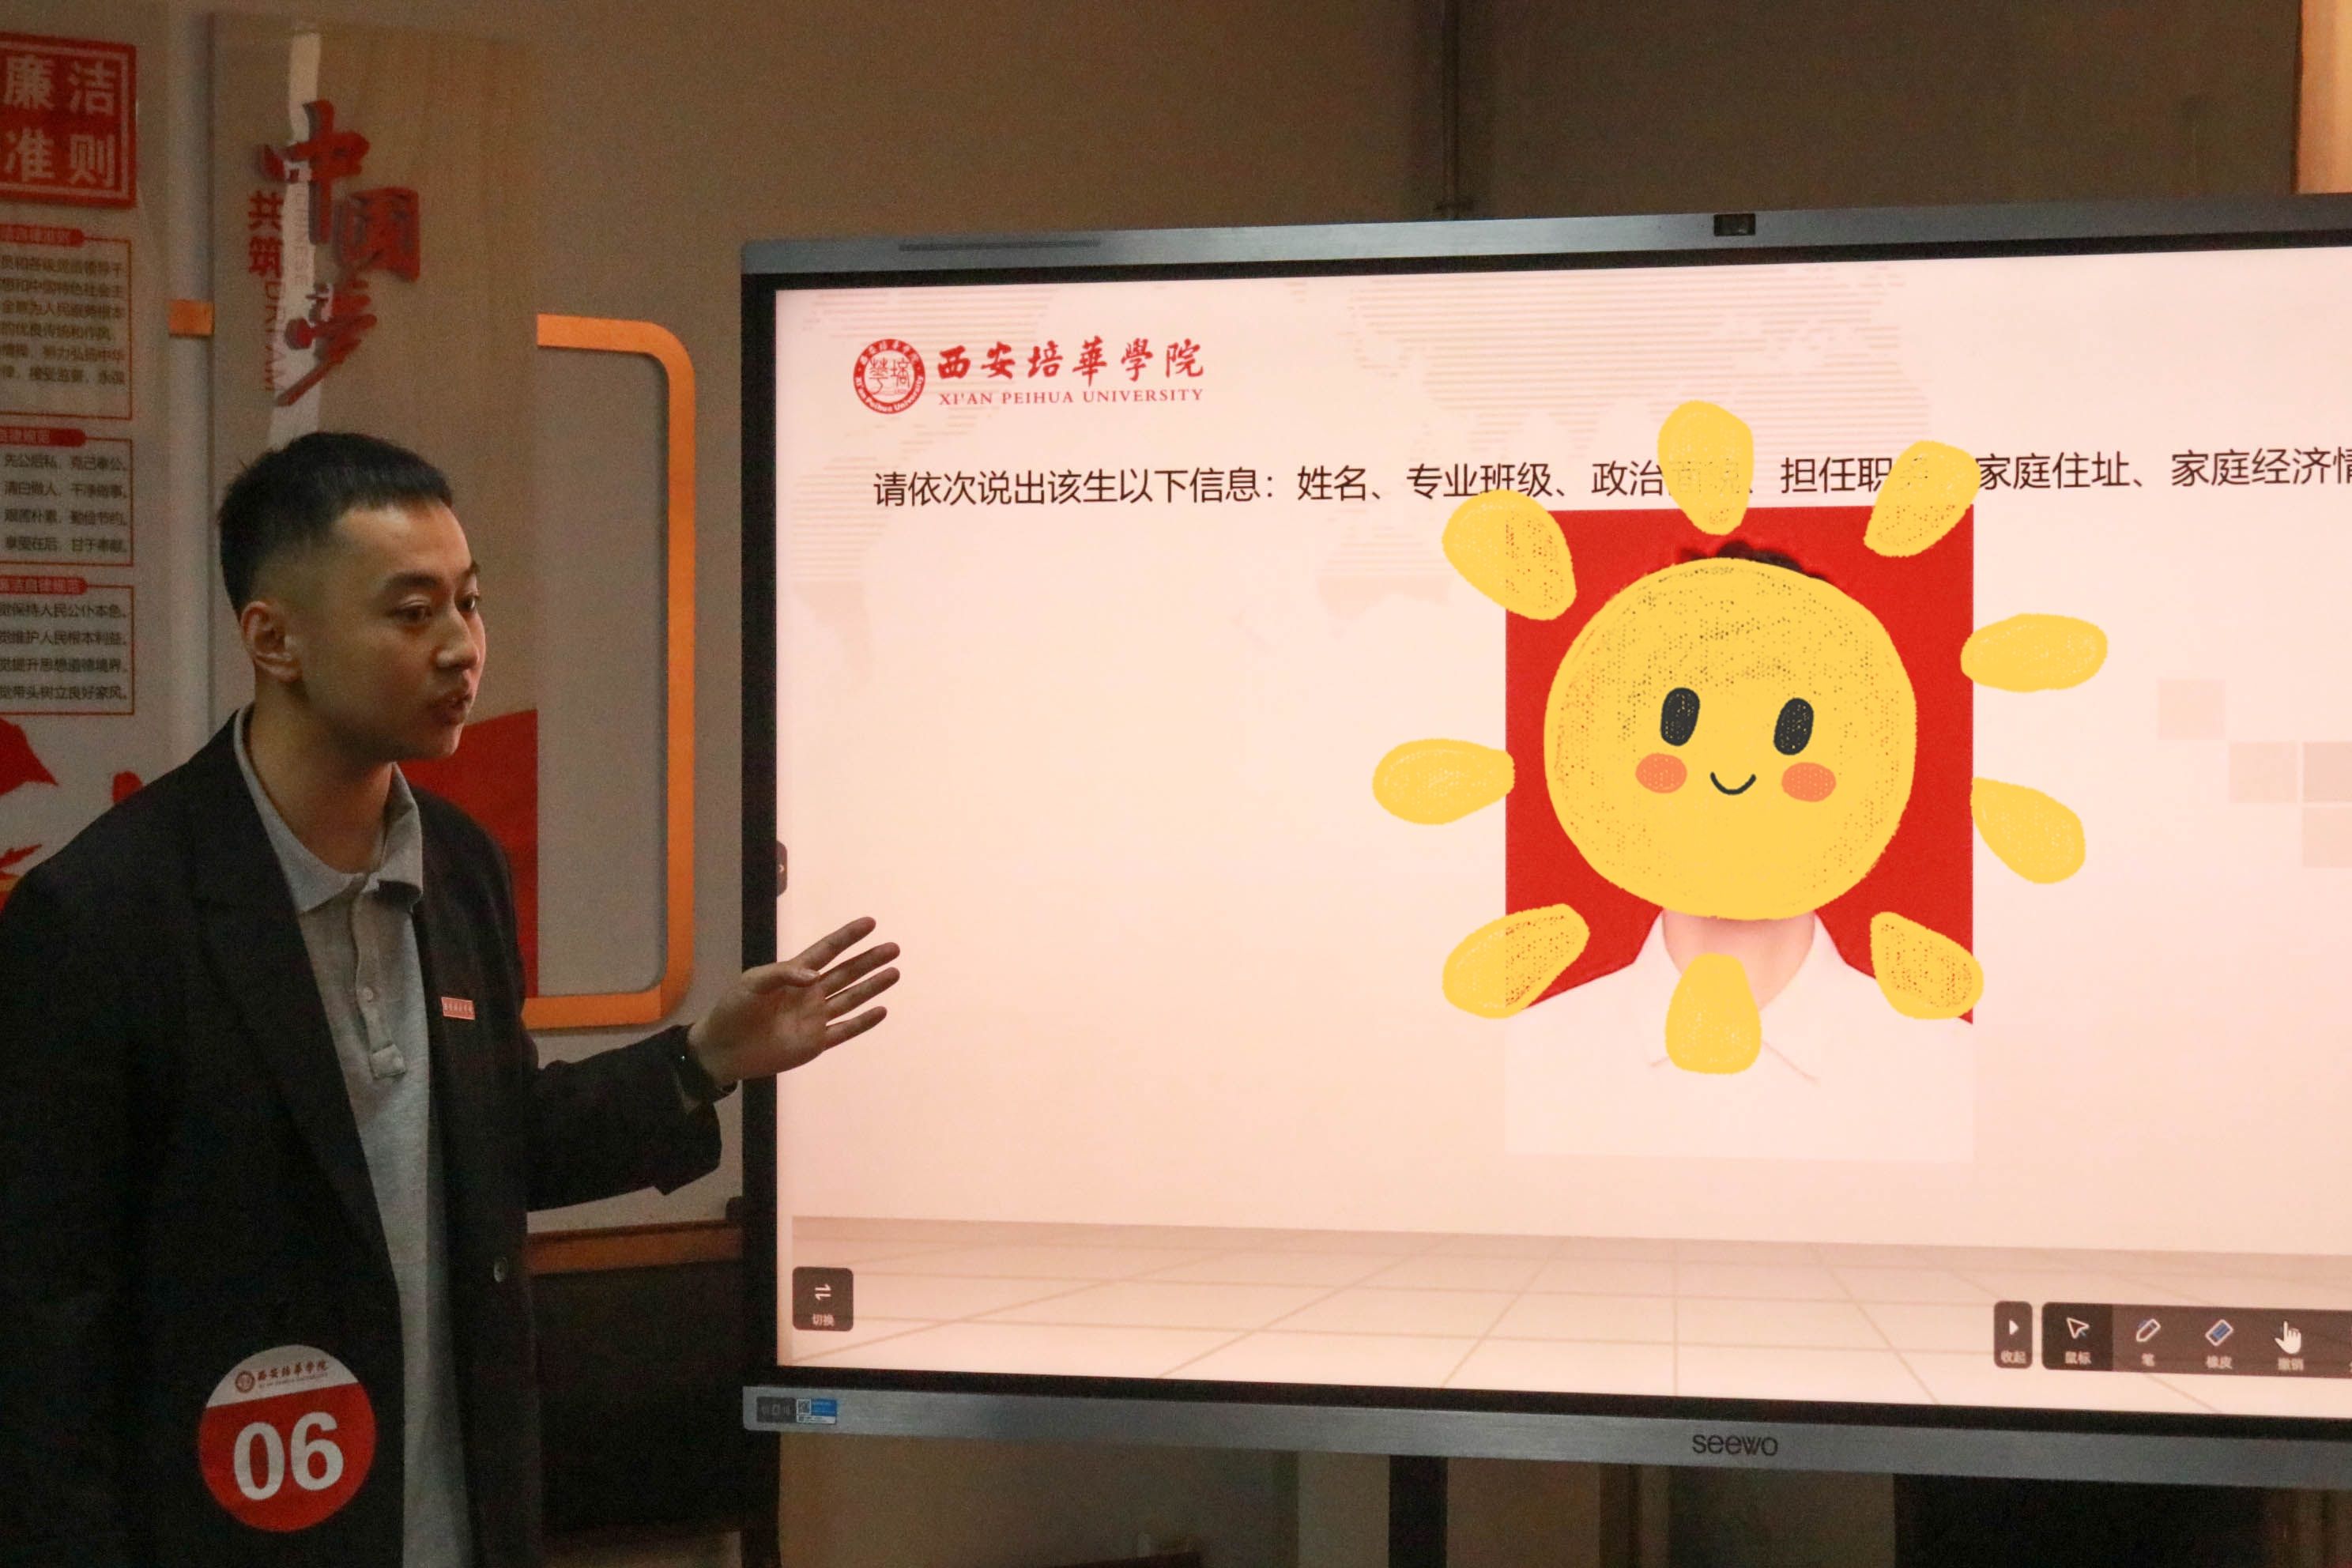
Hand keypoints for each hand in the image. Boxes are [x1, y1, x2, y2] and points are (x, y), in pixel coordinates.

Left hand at [686, 917, 898, 1088]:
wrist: (723, 1050)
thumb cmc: (733, 1011)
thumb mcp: (752, 983)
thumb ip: (784, 974)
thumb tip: (816, 975)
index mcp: (794, 974)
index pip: (826, 951)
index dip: (847, 937)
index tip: (869, 923)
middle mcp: (810, 993)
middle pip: (846, 973)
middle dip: (869, 960)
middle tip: (892, 948)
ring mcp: (815, 1018)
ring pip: (851, 998)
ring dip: (872, 986)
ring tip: (894, 972)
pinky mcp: (816, 1042)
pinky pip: (845, 1030)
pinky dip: (863, 1022)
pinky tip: (881, 1011)